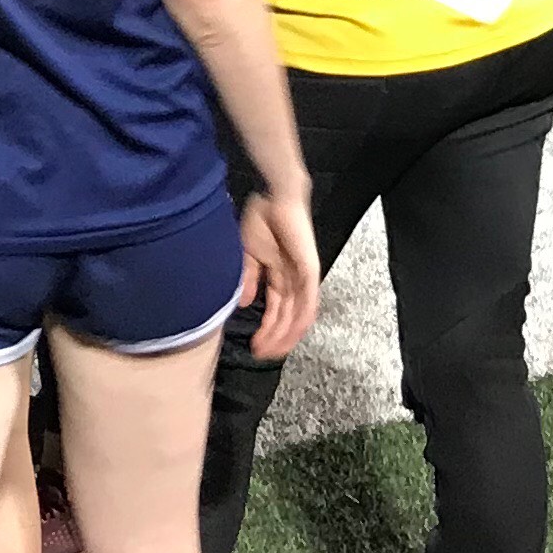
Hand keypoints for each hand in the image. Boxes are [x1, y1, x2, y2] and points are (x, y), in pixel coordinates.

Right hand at [236, 188, 321, 359]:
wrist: (274, 199)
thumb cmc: (263, 221)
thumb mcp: (250, 255)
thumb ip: (249, 279)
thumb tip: (242, 304)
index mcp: (279, 279)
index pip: (276, 312)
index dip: (267, 331)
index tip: (255, 347)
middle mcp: (293, 282)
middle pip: (288, 318)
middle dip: (275, 338)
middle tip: (261, 354)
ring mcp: (303, 277)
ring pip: (299, 315)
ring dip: (286, 334)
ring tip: (272, 349)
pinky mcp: (310, 270)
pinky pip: (309, 299)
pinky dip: (302, 318)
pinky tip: (293, 333)